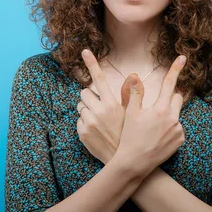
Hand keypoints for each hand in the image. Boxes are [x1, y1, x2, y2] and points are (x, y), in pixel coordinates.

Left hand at [76, 49, 133, 164]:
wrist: (125, 161)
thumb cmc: (130, 134)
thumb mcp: (133, 113)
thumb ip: (129, 93)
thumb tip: (133, 74)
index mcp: (111, 104)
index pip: (99, 78)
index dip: (92, 63)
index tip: (84, 50)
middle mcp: (99, 111)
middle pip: (85, 92)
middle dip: (90, 96)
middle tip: (101, 106)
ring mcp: (88, 122)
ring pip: (80, 106)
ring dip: (87, 108)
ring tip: (100, 119)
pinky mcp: (81, 133)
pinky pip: (79, 120)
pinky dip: (84, 122)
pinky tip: (95, 130)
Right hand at [113, 55, 186, 177]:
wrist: (135, 163)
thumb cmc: (130, 137)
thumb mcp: (131, 113)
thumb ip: (135, 93)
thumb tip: (134, 75)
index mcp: (160, 109)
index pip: (169, 83)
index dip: (176, 69)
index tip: (182, 57)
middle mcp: (172, 118)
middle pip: (176, 98)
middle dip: (168, 98)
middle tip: (155, 107)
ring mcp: (178, 130)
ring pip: (176, 114)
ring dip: (168, 115)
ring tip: (153, 127)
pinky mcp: (181, 140)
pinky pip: (178, 127)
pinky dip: (170, 128)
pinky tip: (158, 137)